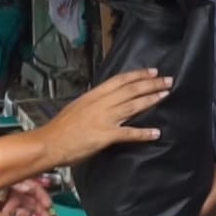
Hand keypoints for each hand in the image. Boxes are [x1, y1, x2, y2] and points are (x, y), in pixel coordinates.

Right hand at [38, 69, 172, 165]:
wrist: (48, 143)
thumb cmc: (60, 129)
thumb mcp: (77, 108)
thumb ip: (93, 103)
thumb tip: (105, 101)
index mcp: (93, 96)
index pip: (119, 80)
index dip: (138, 75)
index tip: (152, 71)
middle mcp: (100, 104)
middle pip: (130, 90)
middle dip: (151, 84)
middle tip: (167, 80)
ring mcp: (104, 119)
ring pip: (132, 105)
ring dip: (151, 100)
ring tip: (166, 95)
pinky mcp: (105, 136)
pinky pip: (128, 133)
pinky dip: (143, 133)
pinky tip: (155, 133)